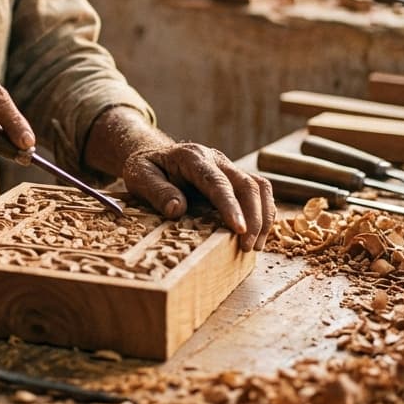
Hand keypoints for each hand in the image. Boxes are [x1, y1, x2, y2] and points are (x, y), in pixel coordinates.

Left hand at [122, 142, 275, 250]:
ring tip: (255, 245)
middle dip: (254, 217)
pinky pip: (258, 190)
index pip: (217, 182)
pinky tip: (258, 234)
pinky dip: (264, 212)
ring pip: (259, 186)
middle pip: (246, 184)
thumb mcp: (139, 177)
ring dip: (263, 217)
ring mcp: (227, 167)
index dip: (230, 206)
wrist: (151, 156)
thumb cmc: (145, 169)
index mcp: (191, 157)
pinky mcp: (234, 177)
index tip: (239, 229)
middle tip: (248, 247)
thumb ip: (157, 191)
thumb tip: (177, 209)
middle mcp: (215, 159)